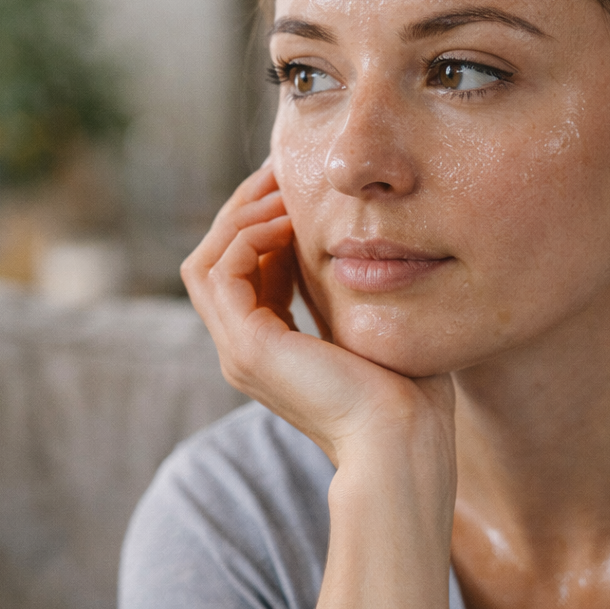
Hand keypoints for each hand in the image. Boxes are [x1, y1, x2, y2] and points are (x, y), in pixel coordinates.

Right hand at [180, 160, 455, 470]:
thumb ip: (342, 288)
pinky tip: (286, 218)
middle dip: (244, 209)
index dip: (262, 223)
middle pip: (215, 259)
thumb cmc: (404, 388)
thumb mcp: (365, 321)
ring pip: (206, 260)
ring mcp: (237, 350)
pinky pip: (221, 269)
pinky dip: (247, 235)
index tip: (294, 186)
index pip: (243, 269)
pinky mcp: (245, 346)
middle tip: (278, 170)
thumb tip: (351, 242)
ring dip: (240, 215)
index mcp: (268, 345)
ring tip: (280, 187)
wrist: (403, 438)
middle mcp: (242, 348)